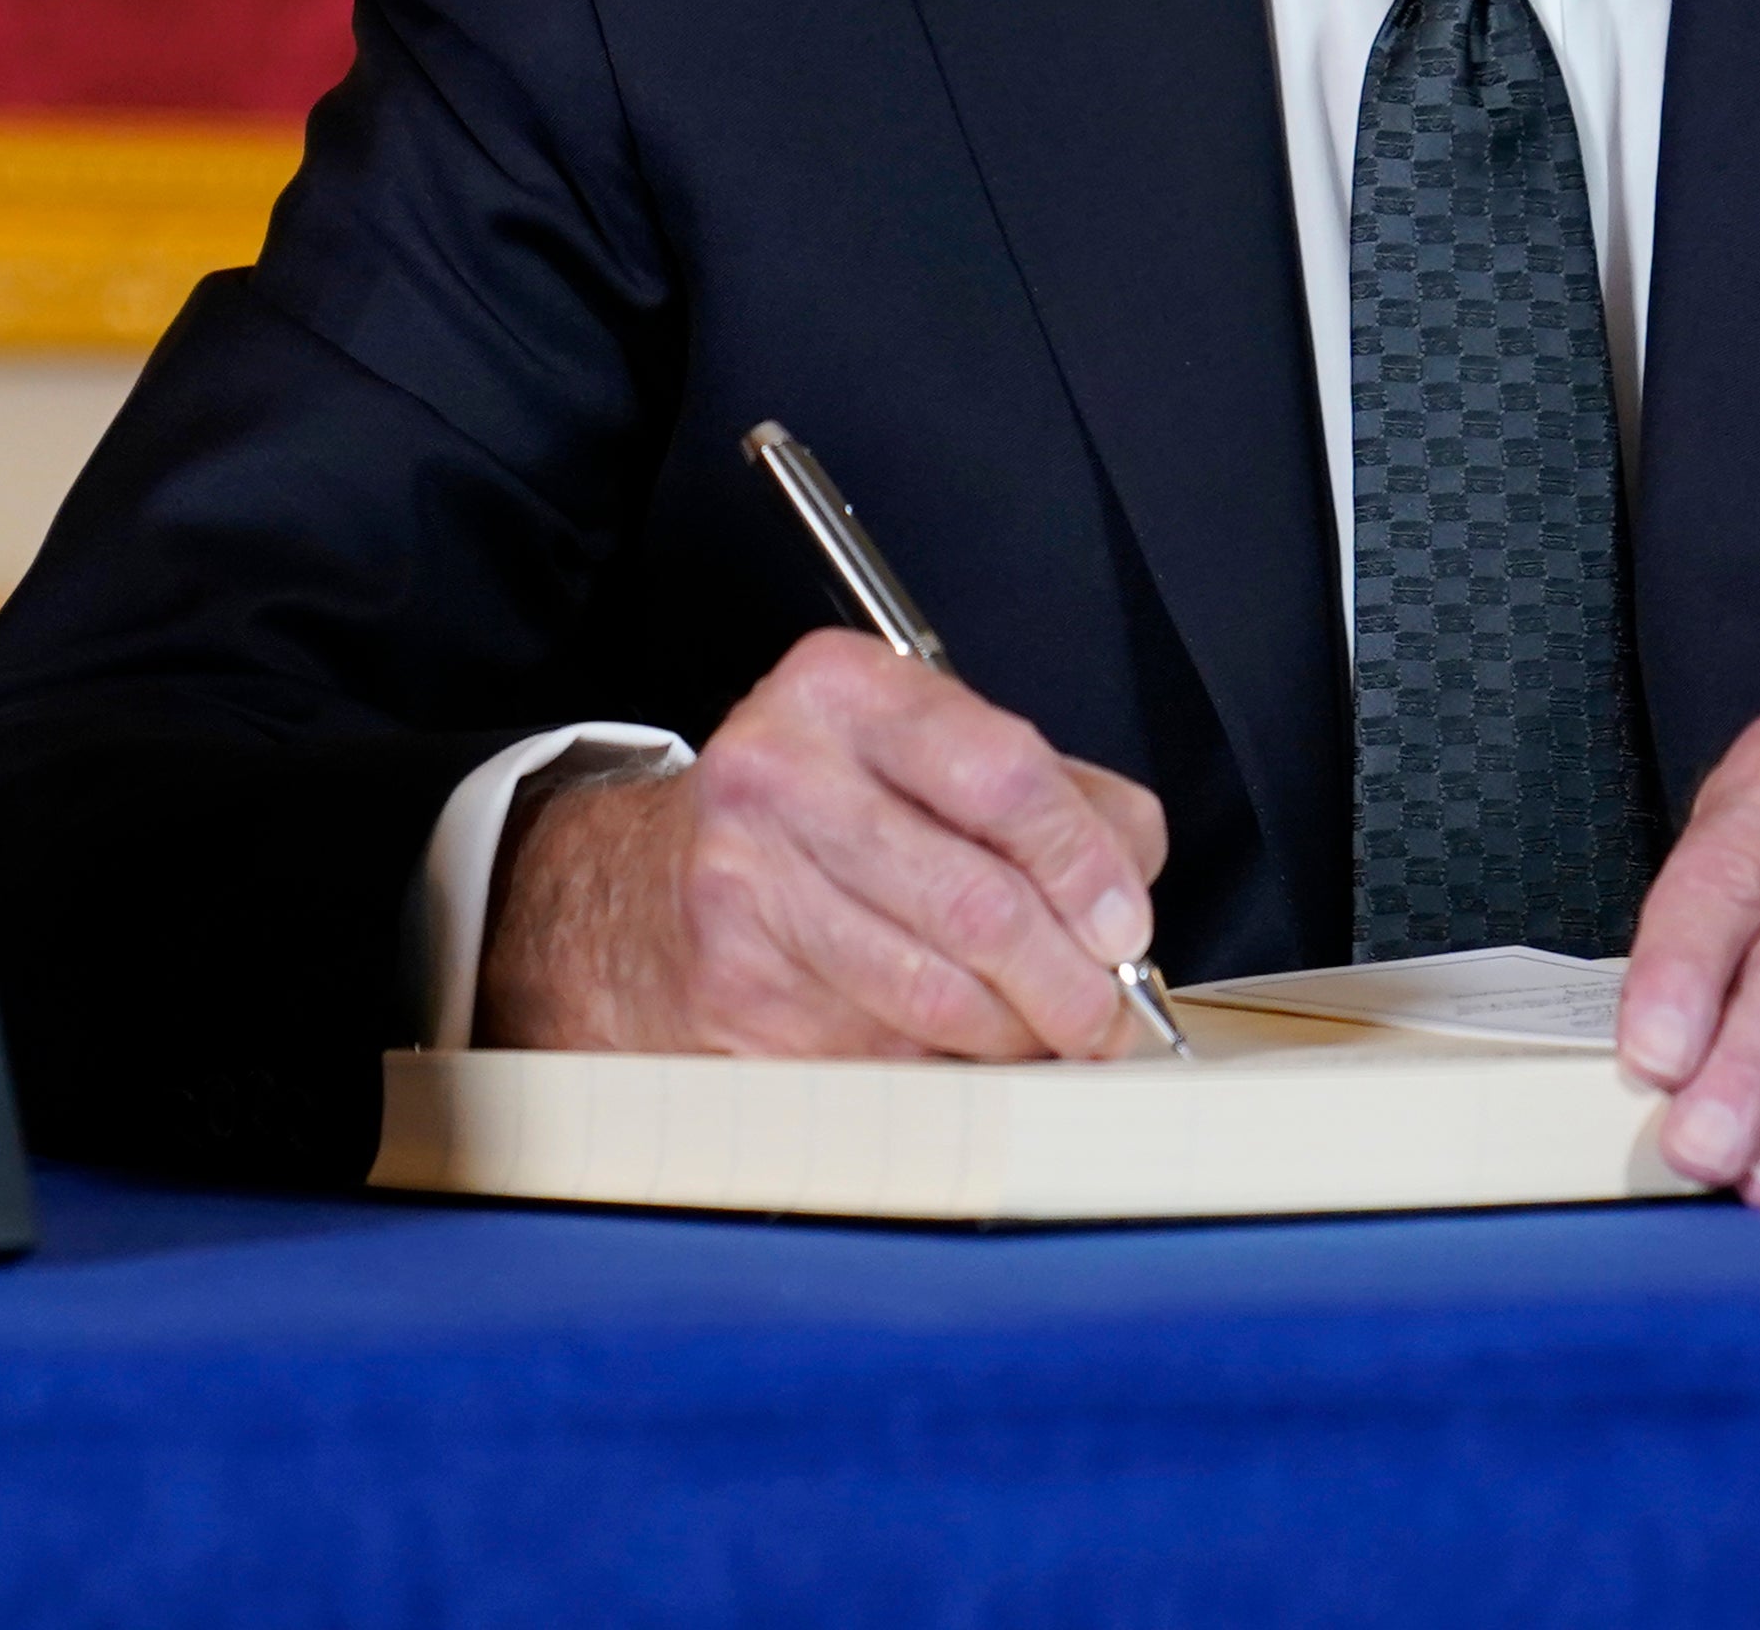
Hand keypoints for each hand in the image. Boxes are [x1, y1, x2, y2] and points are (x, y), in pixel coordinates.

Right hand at [474, 631, 1172, 1061]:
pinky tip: (952, 1049)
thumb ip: (1049, 794)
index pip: (1005, 775)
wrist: (633, 892)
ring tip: (1042, 1035)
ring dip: (1016, 1038)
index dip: (1086, 865)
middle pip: (978, 904)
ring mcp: (746, 891)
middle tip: (1104, 1014)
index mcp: (842, 692)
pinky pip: (884, 1055)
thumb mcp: (917, 752)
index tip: (1125, 927)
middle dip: (1069, 982)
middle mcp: (780, 776)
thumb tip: (1127, 888)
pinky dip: (944, 1068)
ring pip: (937, 997)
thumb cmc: (806, 818)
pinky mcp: (735, 996)